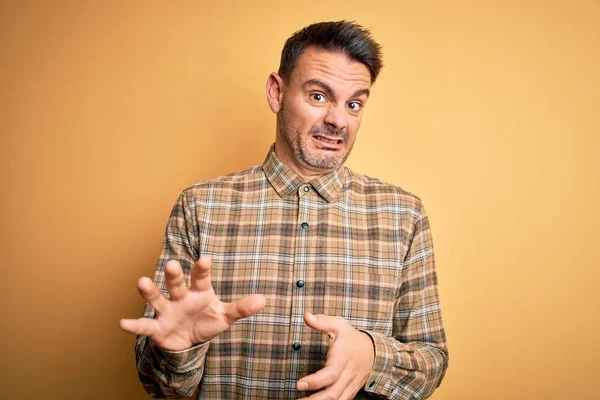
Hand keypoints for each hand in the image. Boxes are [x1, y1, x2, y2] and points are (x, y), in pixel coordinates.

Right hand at [119, 256, 265, 350]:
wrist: (188, 340)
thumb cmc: (206, 320)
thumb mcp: (225, 315)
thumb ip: (241, 308)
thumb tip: (264, 300)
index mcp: (199, 291)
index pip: (201, 278)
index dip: (203, 269)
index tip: (206, 259)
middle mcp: (181, 297)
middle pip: (177, 283)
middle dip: (174, 274)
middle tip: (172, 263)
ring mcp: (167, 310)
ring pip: (158, 298)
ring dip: (150, 291)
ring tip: (141, 281)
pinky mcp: (157, 327)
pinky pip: (145, 325)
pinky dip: (134, 325)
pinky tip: (123, 323)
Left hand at [297, 313, 374, 399]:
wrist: (374, 351)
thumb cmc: (352, 338)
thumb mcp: (339, 325)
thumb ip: (323, 321)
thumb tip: (306, 316)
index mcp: (343, 358)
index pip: (330, 374)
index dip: (315, 381)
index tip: (299, 384)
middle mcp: (347, 374)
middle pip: (333, 393)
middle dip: (314, 399)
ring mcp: (350, 385)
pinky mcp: (350, 391)